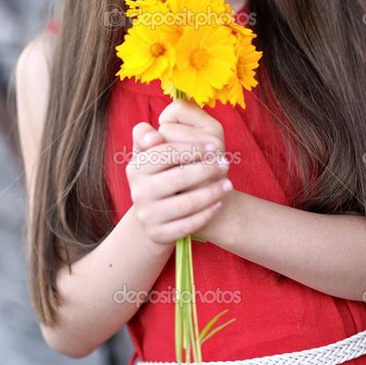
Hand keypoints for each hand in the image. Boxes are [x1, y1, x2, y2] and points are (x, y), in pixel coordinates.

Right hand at [127, 103, 231, 244]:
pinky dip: (207, 213)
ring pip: (186, 202)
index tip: (214, 145)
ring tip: (228, 184)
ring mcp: (146, 214)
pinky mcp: (158, 234)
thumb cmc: (165, 172)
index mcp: (137, 165)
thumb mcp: (159, 149)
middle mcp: (137, 190)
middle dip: (206, 169)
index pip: (165, 151)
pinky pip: (188, 224)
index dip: (192, 147)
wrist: (159, 213)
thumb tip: (156, 136)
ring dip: (212, 191)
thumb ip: (160, 130)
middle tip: (227, 164)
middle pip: (178, 177)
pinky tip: (219, 203)